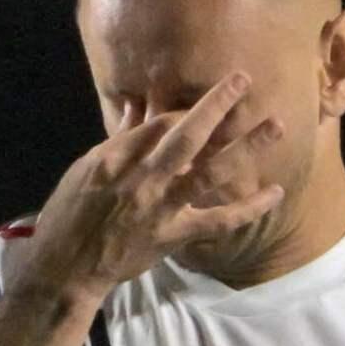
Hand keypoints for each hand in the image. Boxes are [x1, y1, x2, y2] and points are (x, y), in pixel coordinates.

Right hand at [21, 75, 283, 304]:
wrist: (68, 265)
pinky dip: (248, 208)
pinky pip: (218, 221)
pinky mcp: (174, 235)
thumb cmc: (71, 213)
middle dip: (216, 105)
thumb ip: (118, 139)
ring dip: (245, 148)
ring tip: (276, 126)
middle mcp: (142, 177)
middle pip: (186, 134)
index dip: (186, 110)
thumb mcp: (85, 168)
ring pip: (210, 171)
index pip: (159, 122)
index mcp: (116, 156)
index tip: (206, 106)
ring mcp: (161, 206)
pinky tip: (275, 193)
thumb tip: (132, 107)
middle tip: (244, 80)